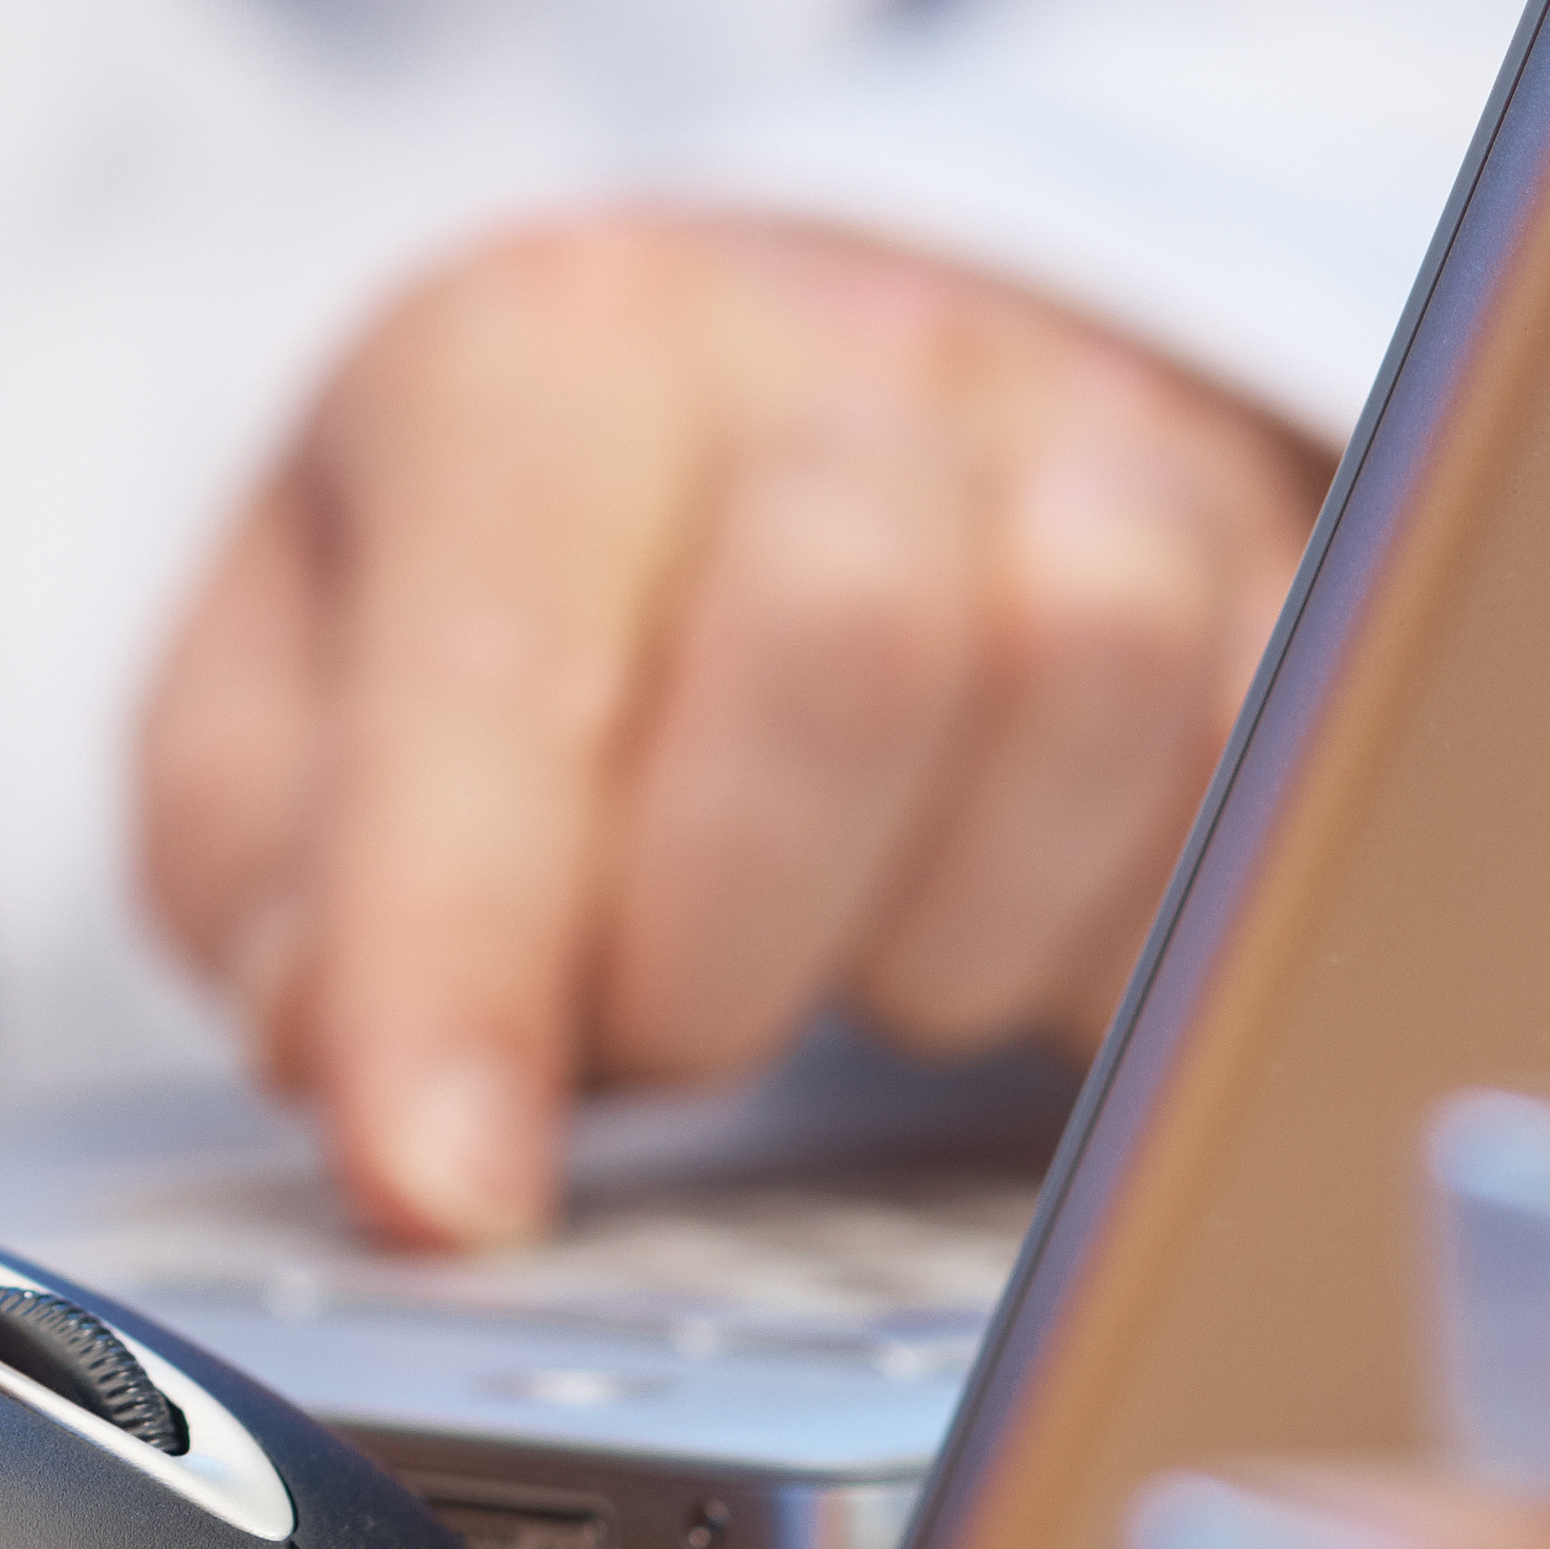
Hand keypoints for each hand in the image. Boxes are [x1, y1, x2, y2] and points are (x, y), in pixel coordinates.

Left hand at [138, 214, 1318, 1250]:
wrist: (779, 400)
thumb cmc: (516, 581)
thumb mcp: (292, 686)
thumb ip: (275, 874)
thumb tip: (371, 1077)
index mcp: (542, 355)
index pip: (505, 672)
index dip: (466, 962)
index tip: (443, 1195)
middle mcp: (830, 352)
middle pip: (847, 642)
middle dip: (713, 945)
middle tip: (640, 1026)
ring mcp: (1086, 441)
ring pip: (1089, 692)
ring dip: (929, 936)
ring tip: (817, 945)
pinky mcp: (1274, 574)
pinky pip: (1267, 790)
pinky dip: (1113, 938)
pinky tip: (983, 927)